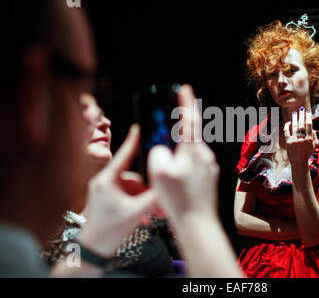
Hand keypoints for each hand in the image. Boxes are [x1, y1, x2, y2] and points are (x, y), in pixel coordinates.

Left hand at [78, 124, 159, 256]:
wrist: (93, 251)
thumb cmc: (108, 231)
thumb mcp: (136, 212)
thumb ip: (153, 198)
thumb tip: (165, 187)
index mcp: (107, 181)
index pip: (123, 156)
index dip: (132, 142)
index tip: (137, 129)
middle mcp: (104, 184)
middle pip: (133, 179)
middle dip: (146, 192)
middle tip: (155, 203)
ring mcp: (104, 193)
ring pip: (131, 190)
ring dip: (142, 202)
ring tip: (149, 215)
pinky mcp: (106, 202)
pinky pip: (126, 198)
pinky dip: (136, 206)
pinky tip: (143, 218)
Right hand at [148, 85, 219, 227]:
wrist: (197, 224)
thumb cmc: (178, 199)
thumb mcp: (159, 172)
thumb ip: (158, 153)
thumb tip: (163, 151)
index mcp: (193, 150)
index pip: (190, 119)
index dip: (186, 102)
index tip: (185, 88)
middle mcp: (205, 156)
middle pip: (188, 139)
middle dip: (175, 141)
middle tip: (165, 151)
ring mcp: (209, 169)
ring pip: (189, 156)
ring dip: (178, 160)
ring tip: (167, 180)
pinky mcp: (209, 180)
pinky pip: (193, 169)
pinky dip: (183, 171)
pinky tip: (175, 186)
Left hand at [283, 107, 318, 165]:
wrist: (299, 162)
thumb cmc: (307, 153)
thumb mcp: (313, 145)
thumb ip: (314, 136)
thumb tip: (312, 128)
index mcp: (309, 139)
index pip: (309, 125)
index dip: (308, 117)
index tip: (307, 111)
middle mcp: (302, 139)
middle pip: (302, 124)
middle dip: (302, 115)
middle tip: (301, 108)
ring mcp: (294, 140)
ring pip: (294, 126)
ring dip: (295, 118)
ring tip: (295, 112)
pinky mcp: (288, 142)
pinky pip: (287, 131)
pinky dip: (287, 126)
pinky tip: (288, 122)